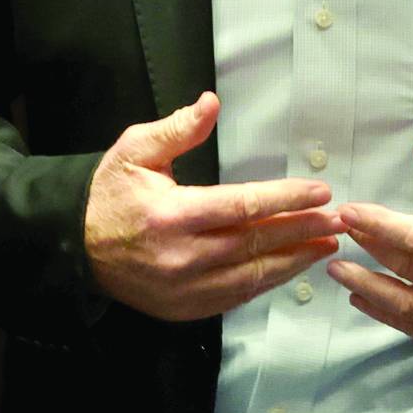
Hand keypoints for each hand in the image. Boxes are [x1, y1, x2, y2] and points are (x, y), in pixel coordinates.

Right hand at [84, 92, 343, 321]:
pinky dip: (267, 281)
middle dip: (303, 230)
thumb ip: (177, 130)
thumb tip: (211, 103)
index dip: (286, 199)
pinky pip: (236, 297)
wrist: (73, 248)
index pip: (243, 206)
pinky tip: (291, 266)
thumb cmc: (109, 194)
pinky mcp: (184, 309)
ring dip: (295, 260)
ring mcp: (183, 289)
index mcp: (171, 215)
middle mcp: (181, 257)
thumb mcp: (135, 151)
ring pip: (252, 276)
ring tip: (327, 244)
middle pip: (256, 242)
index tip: (321, 192)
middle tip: (340, 219)